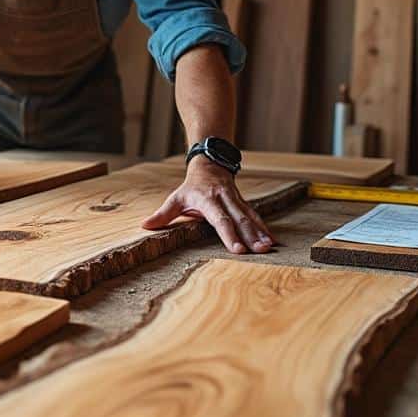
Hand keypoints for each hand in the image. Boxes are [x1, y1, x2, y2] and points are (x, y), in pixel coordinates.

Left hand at [141, 157, 273, 253]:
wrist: (210, 165)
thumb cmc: (191, 187)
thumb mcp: (175, 198)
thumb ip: (163, 214)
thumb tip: (145, 225)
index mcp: (208, 200)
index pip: (220, 219)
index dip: (228, 234)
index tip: (237, 249)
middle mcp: (225, 199)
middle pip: (239, 219)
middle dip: (250, 235)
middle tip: (260, 251)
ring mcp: (236, 200)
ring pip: (250, 217)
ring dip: (260, 232)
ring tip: (268, 247)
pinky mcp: (243, 203)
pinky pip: (255, 216)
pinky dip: (264, 228)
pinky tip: (272, 240)